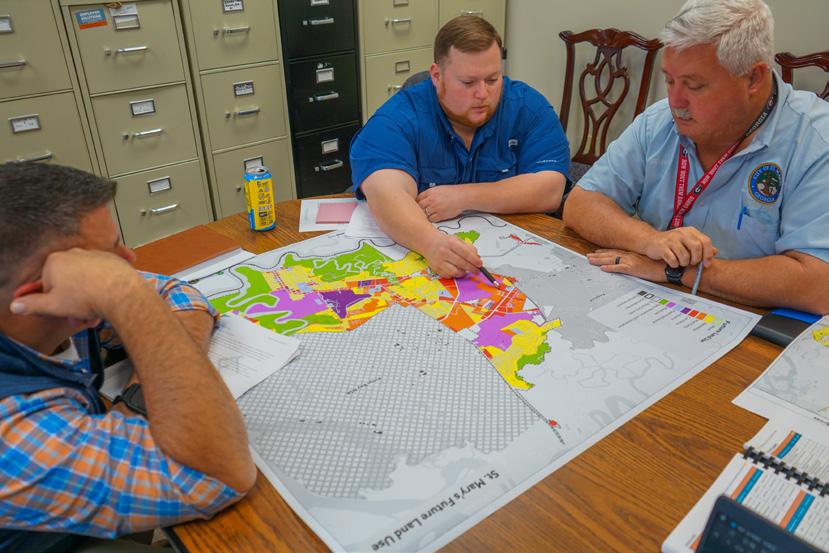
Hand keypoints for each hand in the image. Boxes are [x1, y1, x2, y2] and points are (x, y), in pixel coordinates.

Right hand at [10, 248, 142, 319]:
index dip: (54, 302)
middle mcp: (74, 253)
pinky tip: (108, 302)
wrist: (121, 292)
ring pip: (86, 281)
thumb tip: (15, 306)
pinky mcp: (113, 260)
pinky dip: (103, 289)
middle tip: (80, 319)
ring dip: (88, 300)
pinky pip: (102, 277)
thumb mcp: (52, 305)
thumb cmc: (84, 298)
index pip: (47, 284)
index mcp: (54, 261)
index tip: (62, 313)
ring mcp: (94, 255)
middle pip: (68, 283)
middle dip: (73, 304)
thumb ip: (32, 305)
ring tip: (95, 316)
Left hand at [416, 185, 467, 221]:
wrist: (462, 196)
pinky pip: (431, 219)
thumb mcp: (438, 189)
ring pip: (424, 214)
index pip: (418, 199)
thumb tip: (421, 200)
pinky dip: (432, 219)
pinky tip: (435, 216)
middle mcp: (431, 200)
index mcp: (430, 192)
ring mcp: (435, 208)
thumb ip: (429, 194)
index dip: (418, 203)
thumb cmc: (451, 192)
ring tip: (429, 214)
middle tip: (422, 211)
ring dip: (426, 215)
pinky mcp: (440, 215)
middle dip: (420, 209)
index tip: (419, 205)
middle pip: (419, 207)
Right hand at [422, 233, 481, 277]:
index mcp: (451, 243)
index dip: (474, 260)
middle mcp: (444, 252)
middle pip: (461, 263)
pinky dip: (454, 275)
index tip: (480, 264)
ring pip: (455, 272)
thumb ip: (468, 247)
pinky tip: (457, 271)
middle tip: (477, 270)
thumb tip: (477, 257)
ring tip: (466, 270)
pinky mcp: (435, 268)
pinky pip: (448, 276)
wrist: (429, 243)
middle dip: (472, 268)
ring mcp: (439, 261)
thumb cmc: (445, 242)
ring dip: (463, 273)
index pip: (466, 253)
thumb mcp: (457, 240)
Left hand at [587, 249, 666, 281]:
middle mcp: (631, 255)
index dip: (605, 252)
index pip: (616, 251)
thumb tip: (635, 263)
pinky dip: (611, 267)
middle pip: (611, 254)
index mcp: (634, 254)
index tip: (596, 251)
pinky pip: (620, 268)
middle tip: (588, 255)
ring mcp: (632, 261)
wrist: (670, 266)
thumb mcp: (649, 260)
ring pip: (612, 259)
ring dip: (600, 260)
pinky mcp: (634, 268)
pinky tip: (603, 268)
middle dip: (598, 255)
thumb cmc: (661, 264)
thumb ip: (640, 260)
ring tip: (590, 260)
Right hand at [643, 227, 716, 267]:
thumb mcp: (687, 242)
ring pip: (684, 256)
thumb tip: (715, 251)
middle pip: (696, 247)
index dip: (708, 254)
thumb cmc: (671, 243)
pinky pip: (673, 260)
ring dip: (684, 263)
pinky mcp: (662, 247)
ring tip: (680, 262)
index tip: (706, 264)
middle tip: (692, 263)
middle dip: (696, 259)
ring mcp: (671, 239)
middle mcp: (681, 233)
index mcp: (690, 231)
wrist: (651, 241)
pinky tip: (672, 262)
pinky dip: (674, 264)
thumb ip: (701, 246)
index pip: (705, 241)